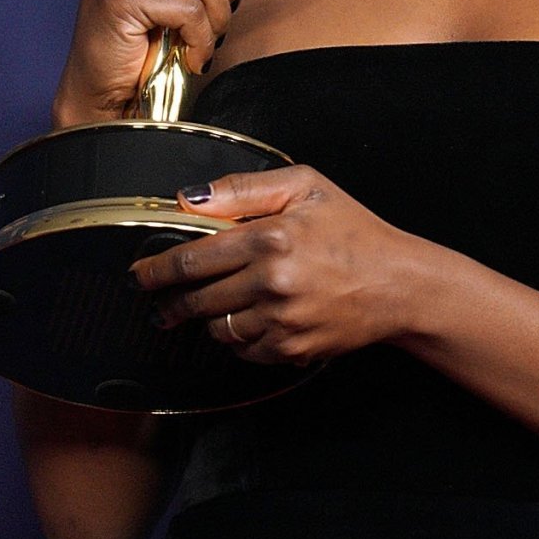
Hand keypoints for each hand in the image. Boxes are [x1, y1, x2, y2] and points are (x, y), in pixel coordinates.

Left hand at [134, 166, 441, 366]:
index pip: (192, 258)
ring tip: (213, 307)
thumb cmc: (354, 231)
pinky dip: (239, 338)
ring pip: (217, 328)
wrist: (399, 284)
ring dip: (208, 319)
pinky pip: (243, 350)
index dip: (157, 269)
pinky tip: (249, 320)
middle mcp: (273, 282)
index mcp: (271, 237)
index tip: (140, 274)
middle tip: (161, 302)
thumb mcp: (305, 188)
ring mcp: (282, 321)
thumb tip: (190, 199)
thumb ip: (244, 188)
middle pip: (197, 299)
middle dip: (171, 302)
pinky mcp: (292, 350)